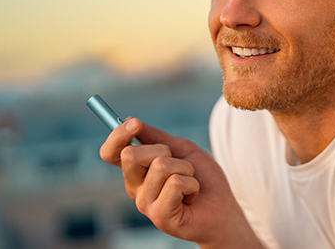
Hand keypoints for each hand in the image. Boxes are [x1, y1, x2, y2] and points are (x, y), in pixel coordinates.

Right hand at [99, 117, 263, 248]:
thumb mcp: (182, 150)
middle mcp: (135, 187)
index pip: (111, 152)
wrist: (223, 208)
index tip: (135, 123)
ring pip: (160, 165)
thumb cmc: (203, 180)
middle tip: (180, 165)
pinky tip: (192, 197)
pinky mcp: (159, 215)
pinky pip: (176, 183)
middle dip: (163, 150)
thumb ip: (156, 137)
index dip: (117, 135)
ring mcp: (145, 203)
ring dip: (186, 169)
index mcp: (137, 171)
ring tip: (190, 183)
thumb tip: (130, 120)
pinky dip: (192, 184)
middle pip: (131, 155)